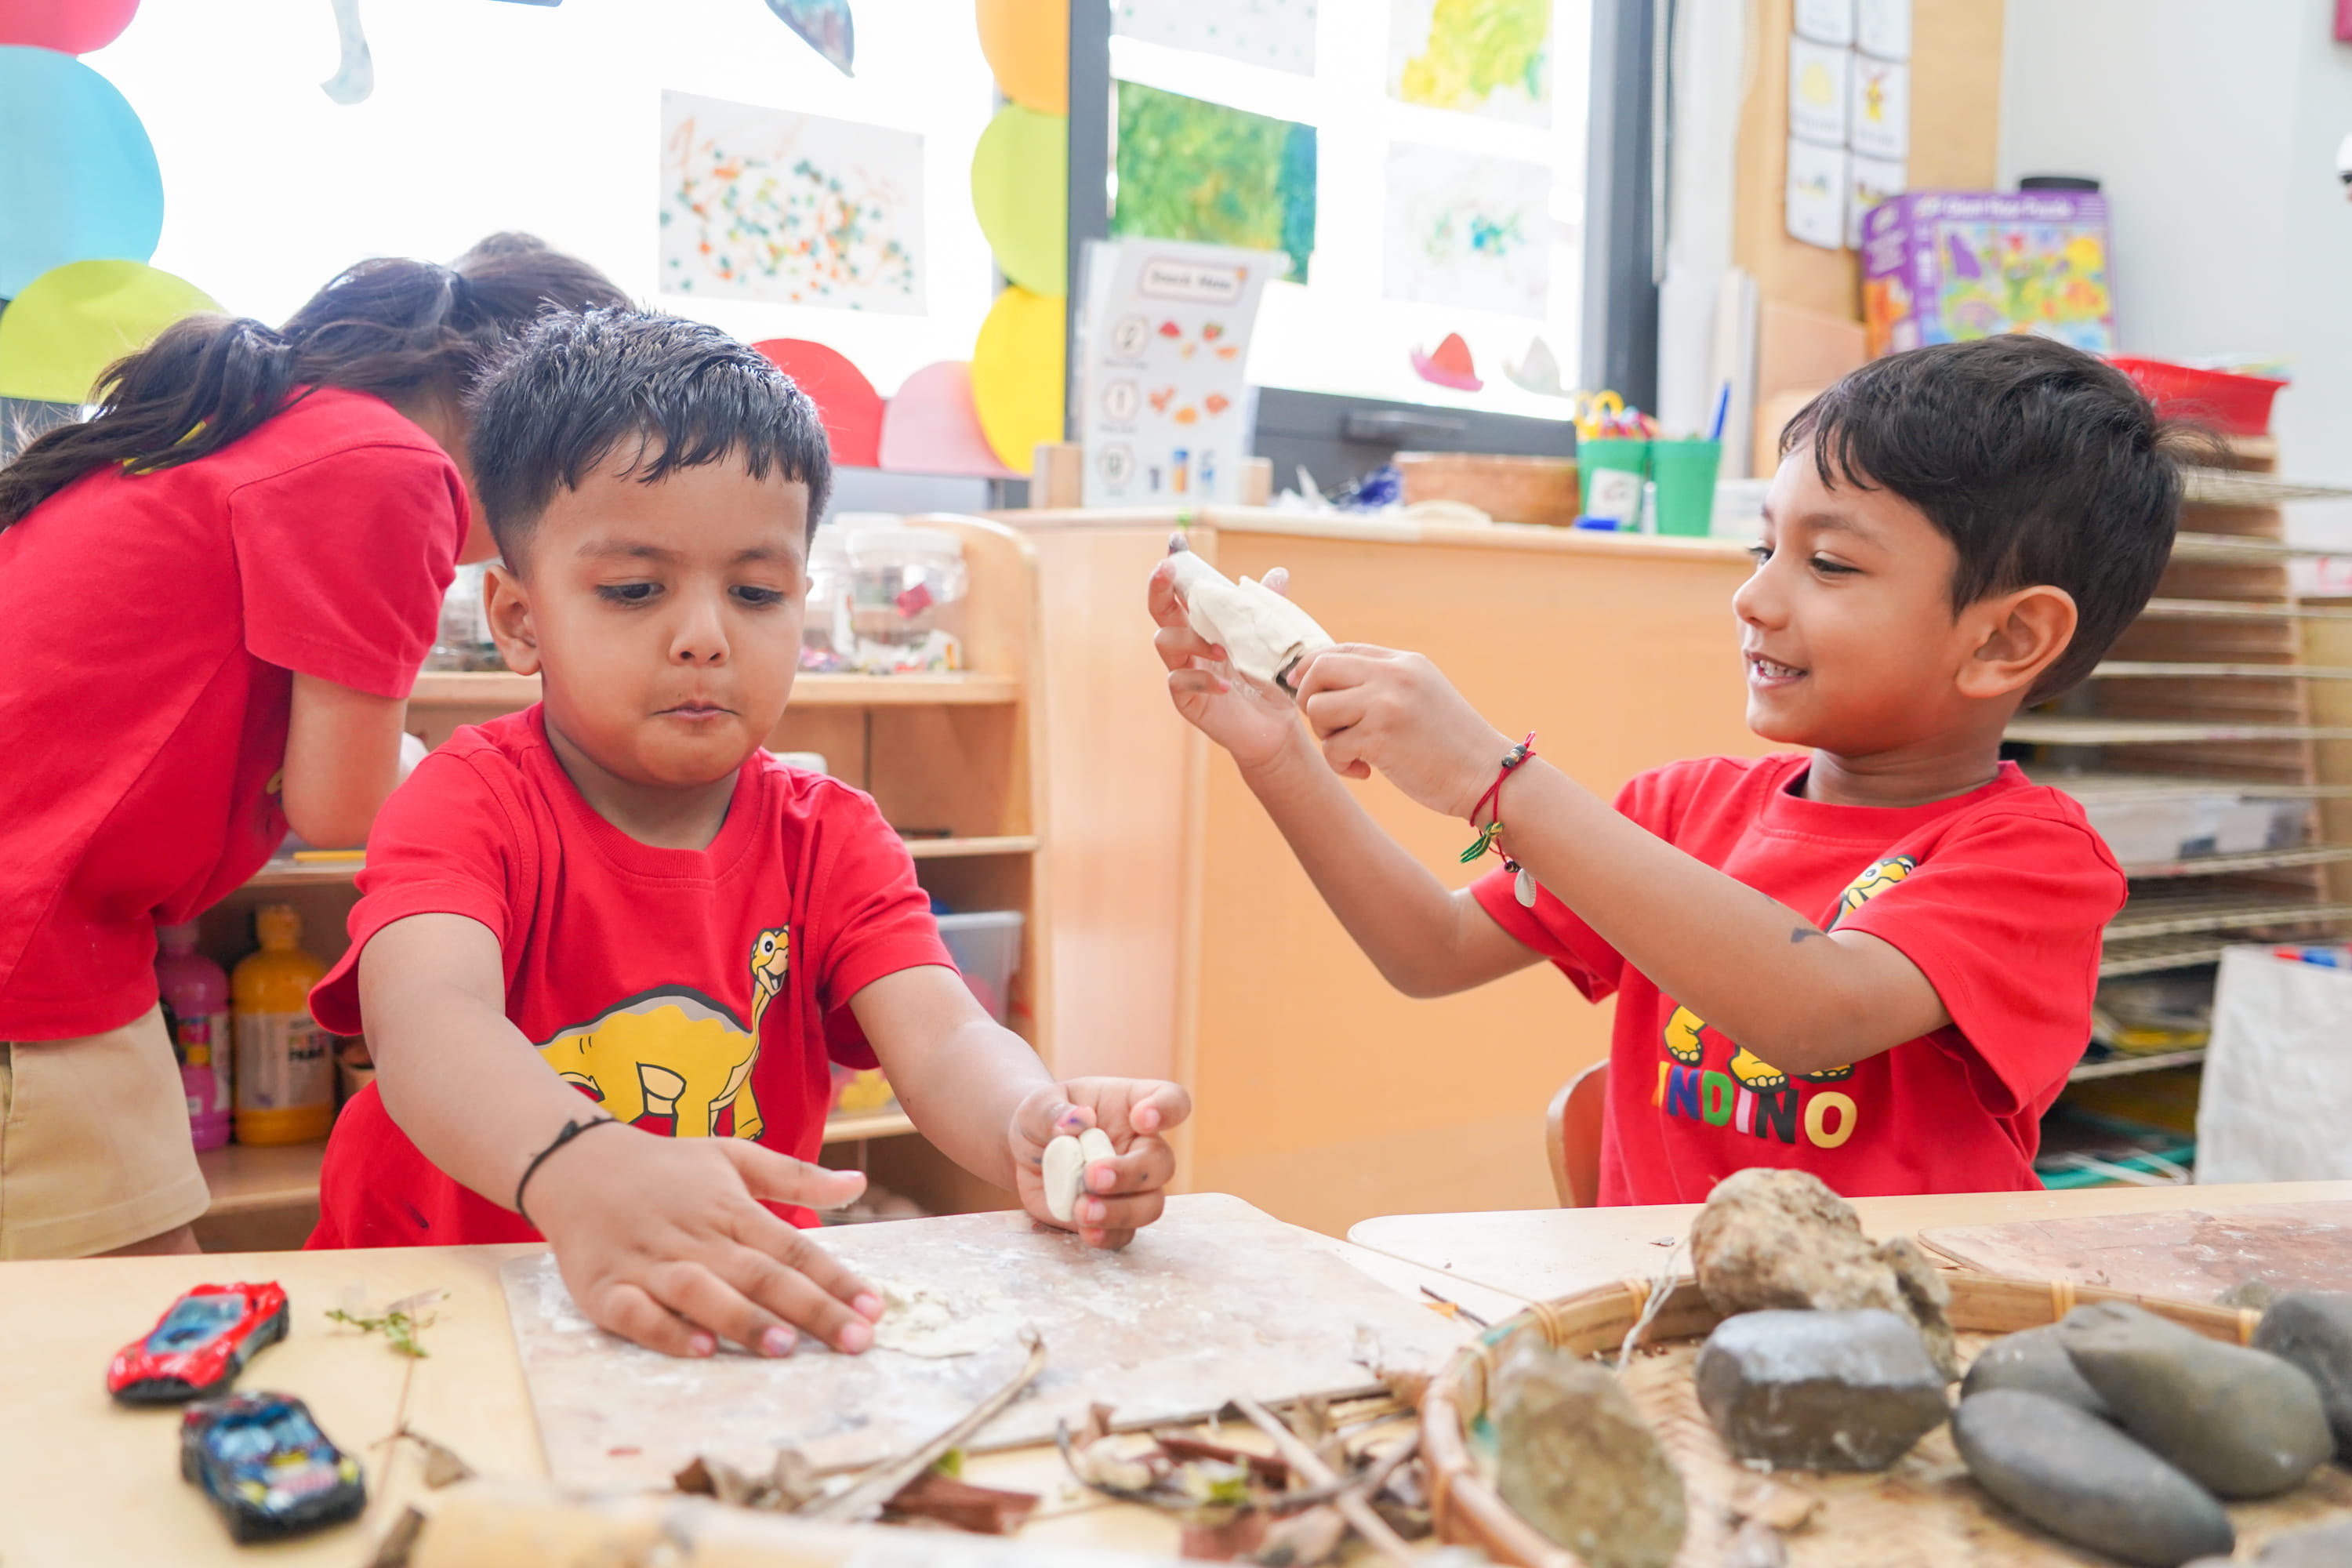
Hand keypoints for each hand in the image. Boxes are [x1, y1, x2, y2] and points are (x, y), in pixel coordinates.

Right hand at [527, 1124, 884, 1358]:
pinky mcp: (606, 1288)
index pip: (795, 1248)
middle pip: (761, 1275)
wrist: (576, 1162)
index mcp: (731, 1209)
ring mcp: (649, 1263)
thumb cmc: (667, 1167)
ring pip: (703, 1293)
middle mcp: (696, 1237)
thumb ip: (796, 1176)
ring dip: (744, 1320)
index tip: (876, 1309)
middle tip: (854, 1341)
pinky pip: (638, 1314)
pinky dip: (667, 1332)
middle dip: (811, 1310)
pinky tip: (701, 1350)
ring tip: (785, 1347)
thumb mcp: (733, 1155)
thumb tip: (859, 1185)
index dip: (837, 1279)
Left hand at [1010, 1078, 1191, 1247]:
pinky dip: (1107, 1235)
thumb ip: (1051, 1111)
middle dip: (1131, 1173)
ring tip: (1082, 1210)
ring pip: (1151, 1205)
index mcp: (1133, 1106)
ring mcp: (1132, 1186)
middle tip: (1093, 1177)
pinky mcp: (1113, 1217)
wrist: (1028, 1153)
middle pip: (1162, 1162)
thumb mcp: (1037, 1105)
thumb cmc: (1044, 1119)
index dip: (1166, 1110)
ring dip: (1121, 1211)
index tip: (1141, 1118)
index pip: (1171, 1101)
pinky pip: (1125, 1234)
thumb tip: (1075, 1121)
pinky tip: (1085, 1231)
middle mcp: (1141, 1146)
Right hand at [1149, 557, 1306, 771]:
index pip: (1182, 591)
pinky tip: (1227, 685)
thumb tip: (1278, 572)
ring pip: (1164, 642)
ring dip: (1191, 639)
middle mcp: (1187, 644)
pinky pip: (1178, 681)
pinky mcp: (1185, 699)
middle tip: (1165, 570)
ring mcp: (1183, 670)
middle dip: (1158, 587)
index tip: (1175, 542)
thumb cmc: (1266, 681)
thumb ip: (1267, 608)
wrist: (1274, 726)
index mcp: (1204, 625)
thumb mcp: (1269, 641)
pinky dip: (1202, 679)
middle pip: (1160, 609)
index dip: (1175, 567)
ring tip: (1222, 650)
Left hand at [1289, 645, 1511, 818]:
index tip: (1304, 689)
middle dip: (1309, 699)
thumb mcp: (1421, 695)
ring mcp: (1386, 704)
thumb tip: (1322, 677)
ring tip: (1353, 750)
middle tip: (1328, 726)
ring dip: (1325, 735)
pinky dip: (1340, 765)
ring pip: (1317, 708)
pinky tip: (1365, 772)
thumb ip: (1382, 682)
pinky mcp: (1380, 738)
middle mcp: (1394, 675)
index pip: (1339, 649)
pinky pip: (1331, 746)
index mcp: (1404, 661)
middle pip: (1318, 669)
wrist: (1487, 775)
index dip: (1312, 670)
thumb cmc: (1450, 744)